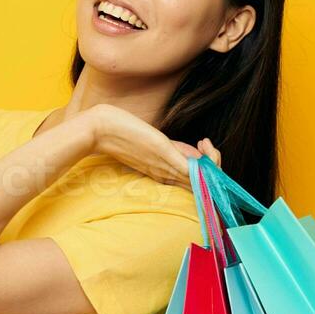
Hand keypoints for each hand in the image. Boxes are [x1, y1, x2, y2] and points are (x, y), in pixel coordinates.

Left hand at [88, 103, 221, 188]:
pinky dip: (207, 167)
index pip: (196, 181)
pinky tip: (206, 153)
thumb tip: (185, 152)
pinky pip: (195, 172)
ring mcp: (167, 167)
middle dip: (216, 169)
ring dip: (215, 165)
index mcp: (163, 173)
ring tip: (207, 146)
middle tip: (208, 146)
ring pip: (204, 180)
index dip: (208, 169)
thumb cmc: (119, 134)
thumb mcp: (150, 143)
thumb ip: (168, 150)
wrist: (98, 129)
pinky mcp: (166, 157)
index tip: (203, 148)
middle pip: (203, 185)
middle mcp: (167, 174)